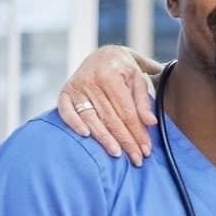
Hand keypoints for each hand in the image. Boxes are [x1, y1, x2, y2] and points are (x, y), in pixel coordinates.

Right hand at [57, 46, 160, 165]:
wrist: (104, 55)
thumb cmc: (125, 71)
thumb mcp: (139, 79)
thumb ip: (144, 101)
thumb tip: (151, 123)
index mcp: (111, 76)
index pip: (126, 112)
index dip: (137, 133)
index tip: (146, 150)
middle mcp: (91, 80)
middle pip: (110, 118)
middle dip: (125, 141)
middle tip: (136, 159)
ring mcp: (76, 86)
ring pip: (91, 118)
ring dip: (103, 138)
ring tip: (116, 154)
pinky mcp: (65, 92)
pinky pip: (66, 110)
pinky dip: (73, 123)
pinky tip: (85, 136)